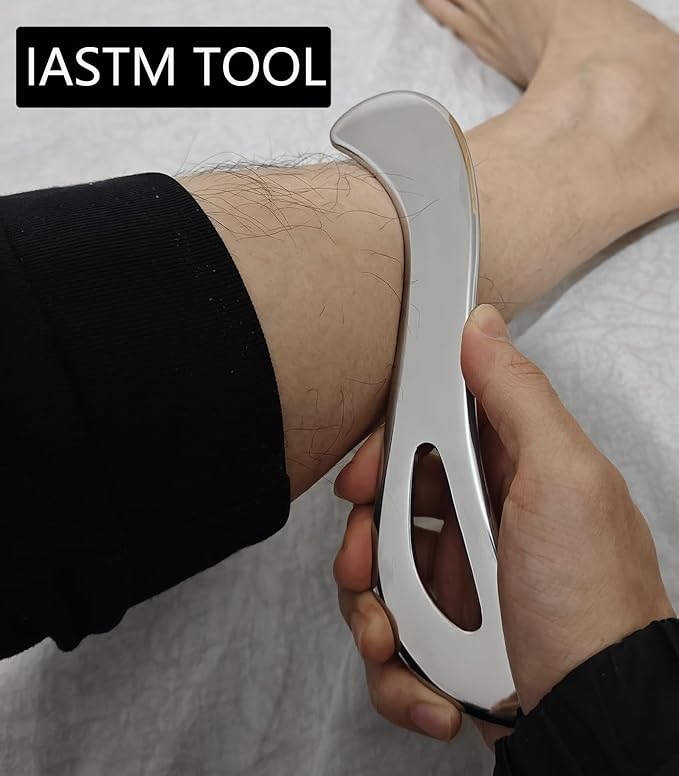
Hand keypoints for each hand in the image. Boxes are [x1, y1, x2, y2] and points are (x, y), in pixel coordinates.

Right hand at [333, 304, 673, 744]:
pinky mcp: (443, 637)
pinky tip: (430, 685)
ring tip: (394, 641)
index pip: (425, 435)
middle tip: (370, 564)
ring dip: (370, 611)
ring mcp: (459, 583)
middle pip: (387, 507)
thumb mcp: (563, 480)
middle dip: (366, 540)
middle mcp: (480, 524)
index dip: (385, 452)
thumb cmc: (589, 604)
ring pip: (376, 573)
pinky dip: (394, 666)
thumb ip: (517, 395)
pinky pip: (388, 636)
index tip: (365, 479)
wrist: (594, 716)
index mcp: (509, 474)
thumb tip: (481, 325)